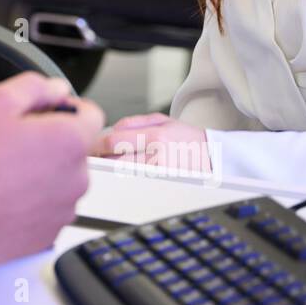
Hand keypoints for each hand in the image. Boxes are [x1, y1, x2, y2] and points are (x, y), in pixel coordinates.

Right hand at [0, 72, 103, 268]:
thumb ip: (34, 87)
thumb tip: (55, 88)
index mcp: (70, 141)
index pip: (90, 114)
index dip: (64, 107)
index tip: (42, 112)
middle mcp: (76, 178)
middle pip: (72, 149)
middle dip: (47, 142)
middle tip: (8, 142)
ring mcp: (63, 210)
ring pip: (59, 180)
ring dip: (38, 173)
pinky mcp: (48, 235)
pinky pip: (45, 209)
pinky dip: (29, 202)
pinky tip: (0, 196)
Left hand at [90, 112, 210, 172]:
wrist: (214, 157)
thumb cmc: (188, 138)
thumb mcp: (164, 120)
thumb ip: (135, 122)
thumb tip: (111, 128)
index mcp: (156, 135)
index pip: (115, 140)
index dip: (98, 143)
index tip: (91, 144)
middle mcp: (157, 154)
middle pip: (115, 158)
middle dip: (99, 157)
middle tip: (92, 156)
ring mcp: (159, 172)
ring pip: (122, 172)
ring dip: (110, 168)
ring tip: (105, 164)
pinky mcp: (162, 184)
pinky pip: (135, 181)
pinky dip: (124, 176)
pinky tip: (122, 172)